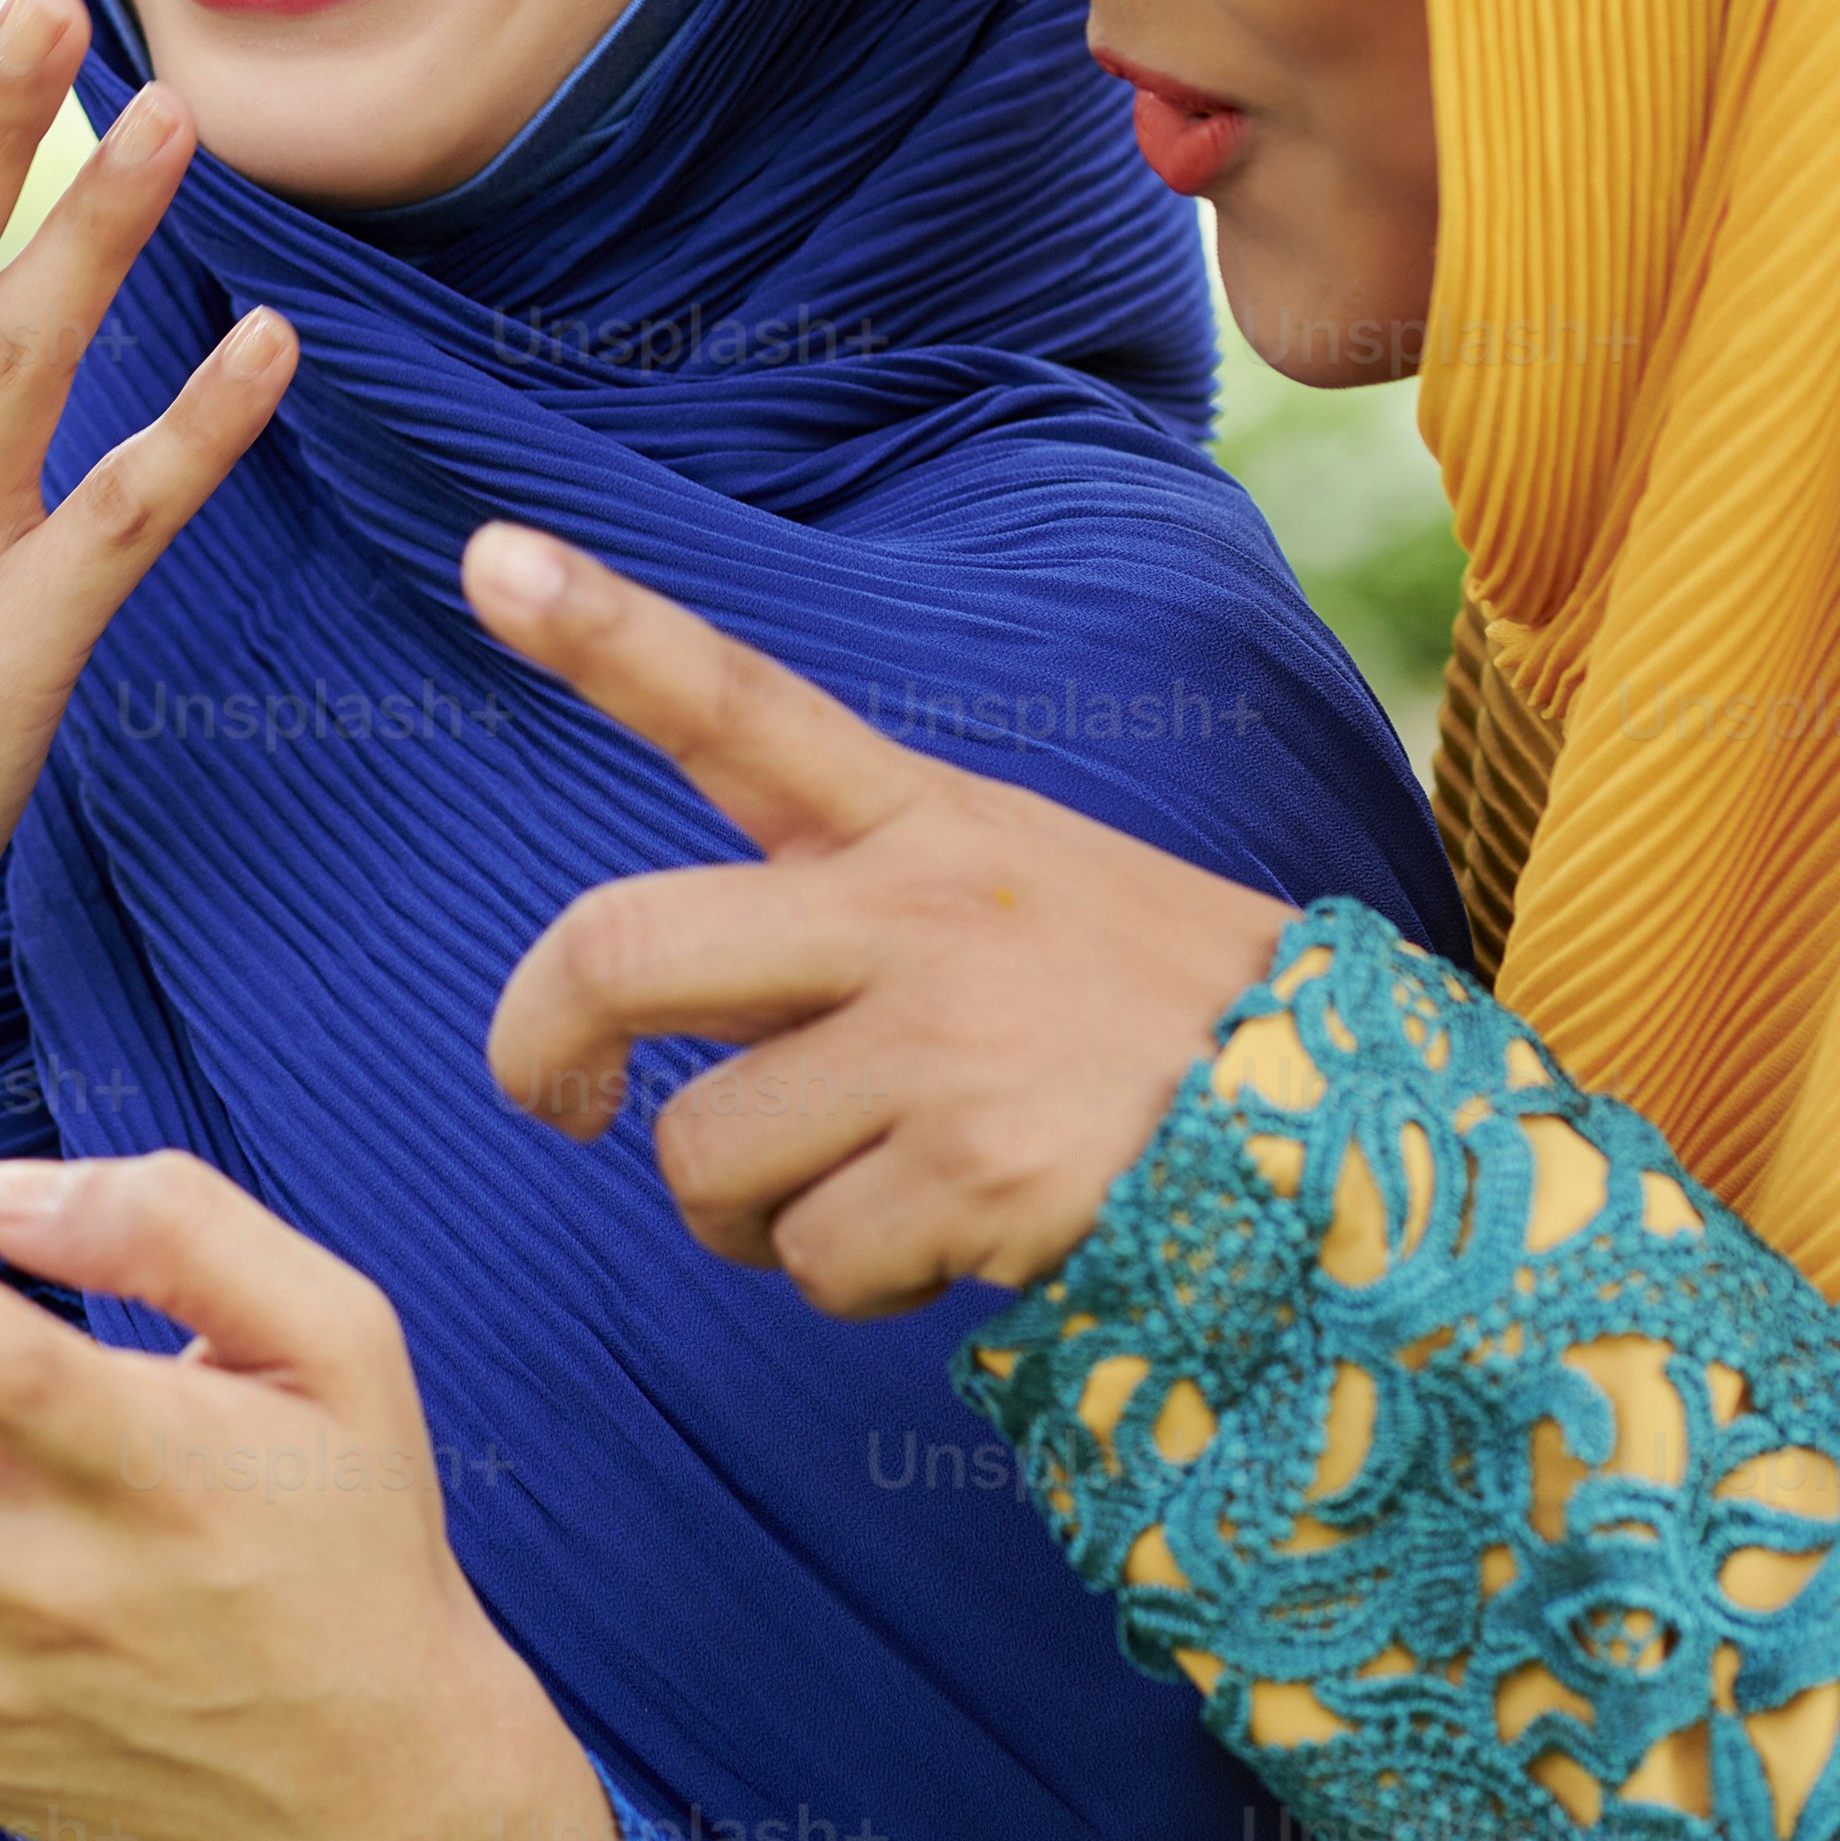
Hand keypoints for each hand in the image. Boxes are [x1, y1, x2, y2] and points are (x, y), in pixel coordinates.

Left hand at [461, 521, 1286, 1314]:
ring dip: (752, 1217)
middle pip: (619, 949)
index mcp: (922, 822)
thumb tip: (662, 1023)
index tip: (490, 555)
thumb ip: (846, 917)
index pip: (740, 705)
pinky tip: (964, 1241)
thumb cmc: (1154, 1023)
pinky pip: (810, 1263)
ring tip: (879, 1192)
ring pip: (703, 1155)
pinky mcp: (969, 1172)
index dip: (604, 630)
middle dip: (539, 1046)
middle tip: (559, 1105)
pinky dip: (858, 1285)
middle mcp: (914, 910)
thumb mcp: (1016, 895)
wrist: (1349, 1136)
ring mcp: (940, 1041)